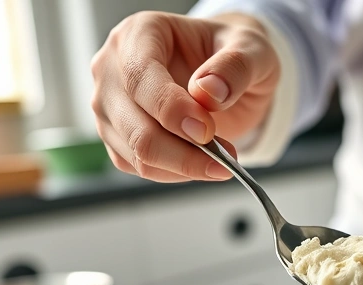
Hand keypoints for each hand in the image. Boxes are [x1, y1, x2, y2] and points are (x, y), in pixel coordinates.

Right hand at [91, 11, 279, 181]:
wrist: (225, 74)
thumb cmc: (231, 53)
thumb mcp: (252, 48)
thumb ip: (236, 66)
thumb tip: (209, 92)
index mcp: (139, 33)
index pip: (140, 76)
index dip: (172, 110)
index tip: (207, 131)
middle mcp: (113, 68)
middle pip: (136, 126)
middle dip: (184, 151)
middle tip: (225, 159)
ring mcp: (110, 106)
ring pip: (138, 154)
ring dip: (185, 166)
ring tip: (222, 160)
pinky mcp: (117, 137)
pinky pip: (142, 167)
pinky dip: (177, 173)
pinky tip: (202, 161)